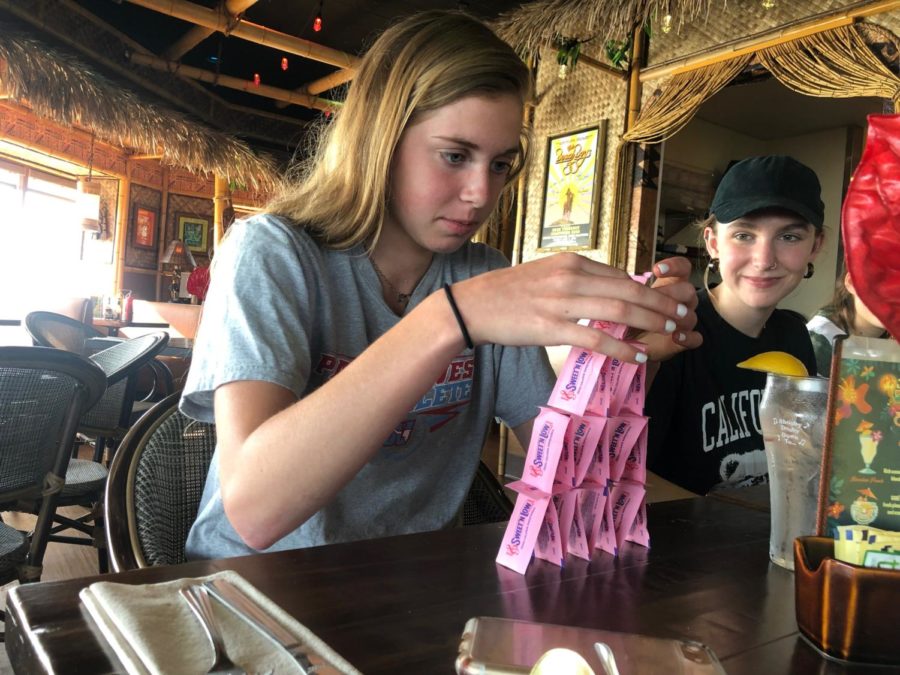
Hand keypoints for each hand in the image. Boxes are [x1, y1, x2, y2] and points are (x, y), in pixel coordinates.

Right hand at [451, 253, 699, 362]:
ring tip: (671, 330)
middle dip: (660, 302)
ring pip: (619, 310)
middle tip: (682, 313)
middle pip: (628, 289)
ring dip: (650, 321)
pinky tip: (638, 355)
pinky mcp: (551, 327)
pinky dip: (621, 347)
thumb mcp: (546, 275)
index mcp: (571, 262)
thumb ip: (576, 280)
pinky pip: (595, 337)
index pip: (619, 274)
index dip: (648, 288)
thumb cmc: (507, 293)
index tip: (666, 299)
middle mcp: (570, 277)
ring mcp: (561, 302)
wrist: (472, 305)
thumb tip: (607, 289)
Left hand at [638, 256, 702, 361]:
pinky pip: (697, 338)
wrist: (633, 341)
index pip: (683, 268)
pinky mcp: (687, 340)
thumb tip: (619, 283)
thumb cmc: (632, 315)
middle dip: (672, 294)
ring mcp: (686, 320)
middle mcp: (682, 301)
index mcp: (672, 285)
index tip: (656, 270)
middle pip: (688, 291)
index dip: (675, 266)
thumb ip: (630, 291)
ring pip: (691, 315)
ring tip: (664, 321)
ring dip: (677, 318)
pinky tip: (676, 336)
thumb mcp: (629, 301)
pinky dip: (688, 337)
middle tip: (654, 298)